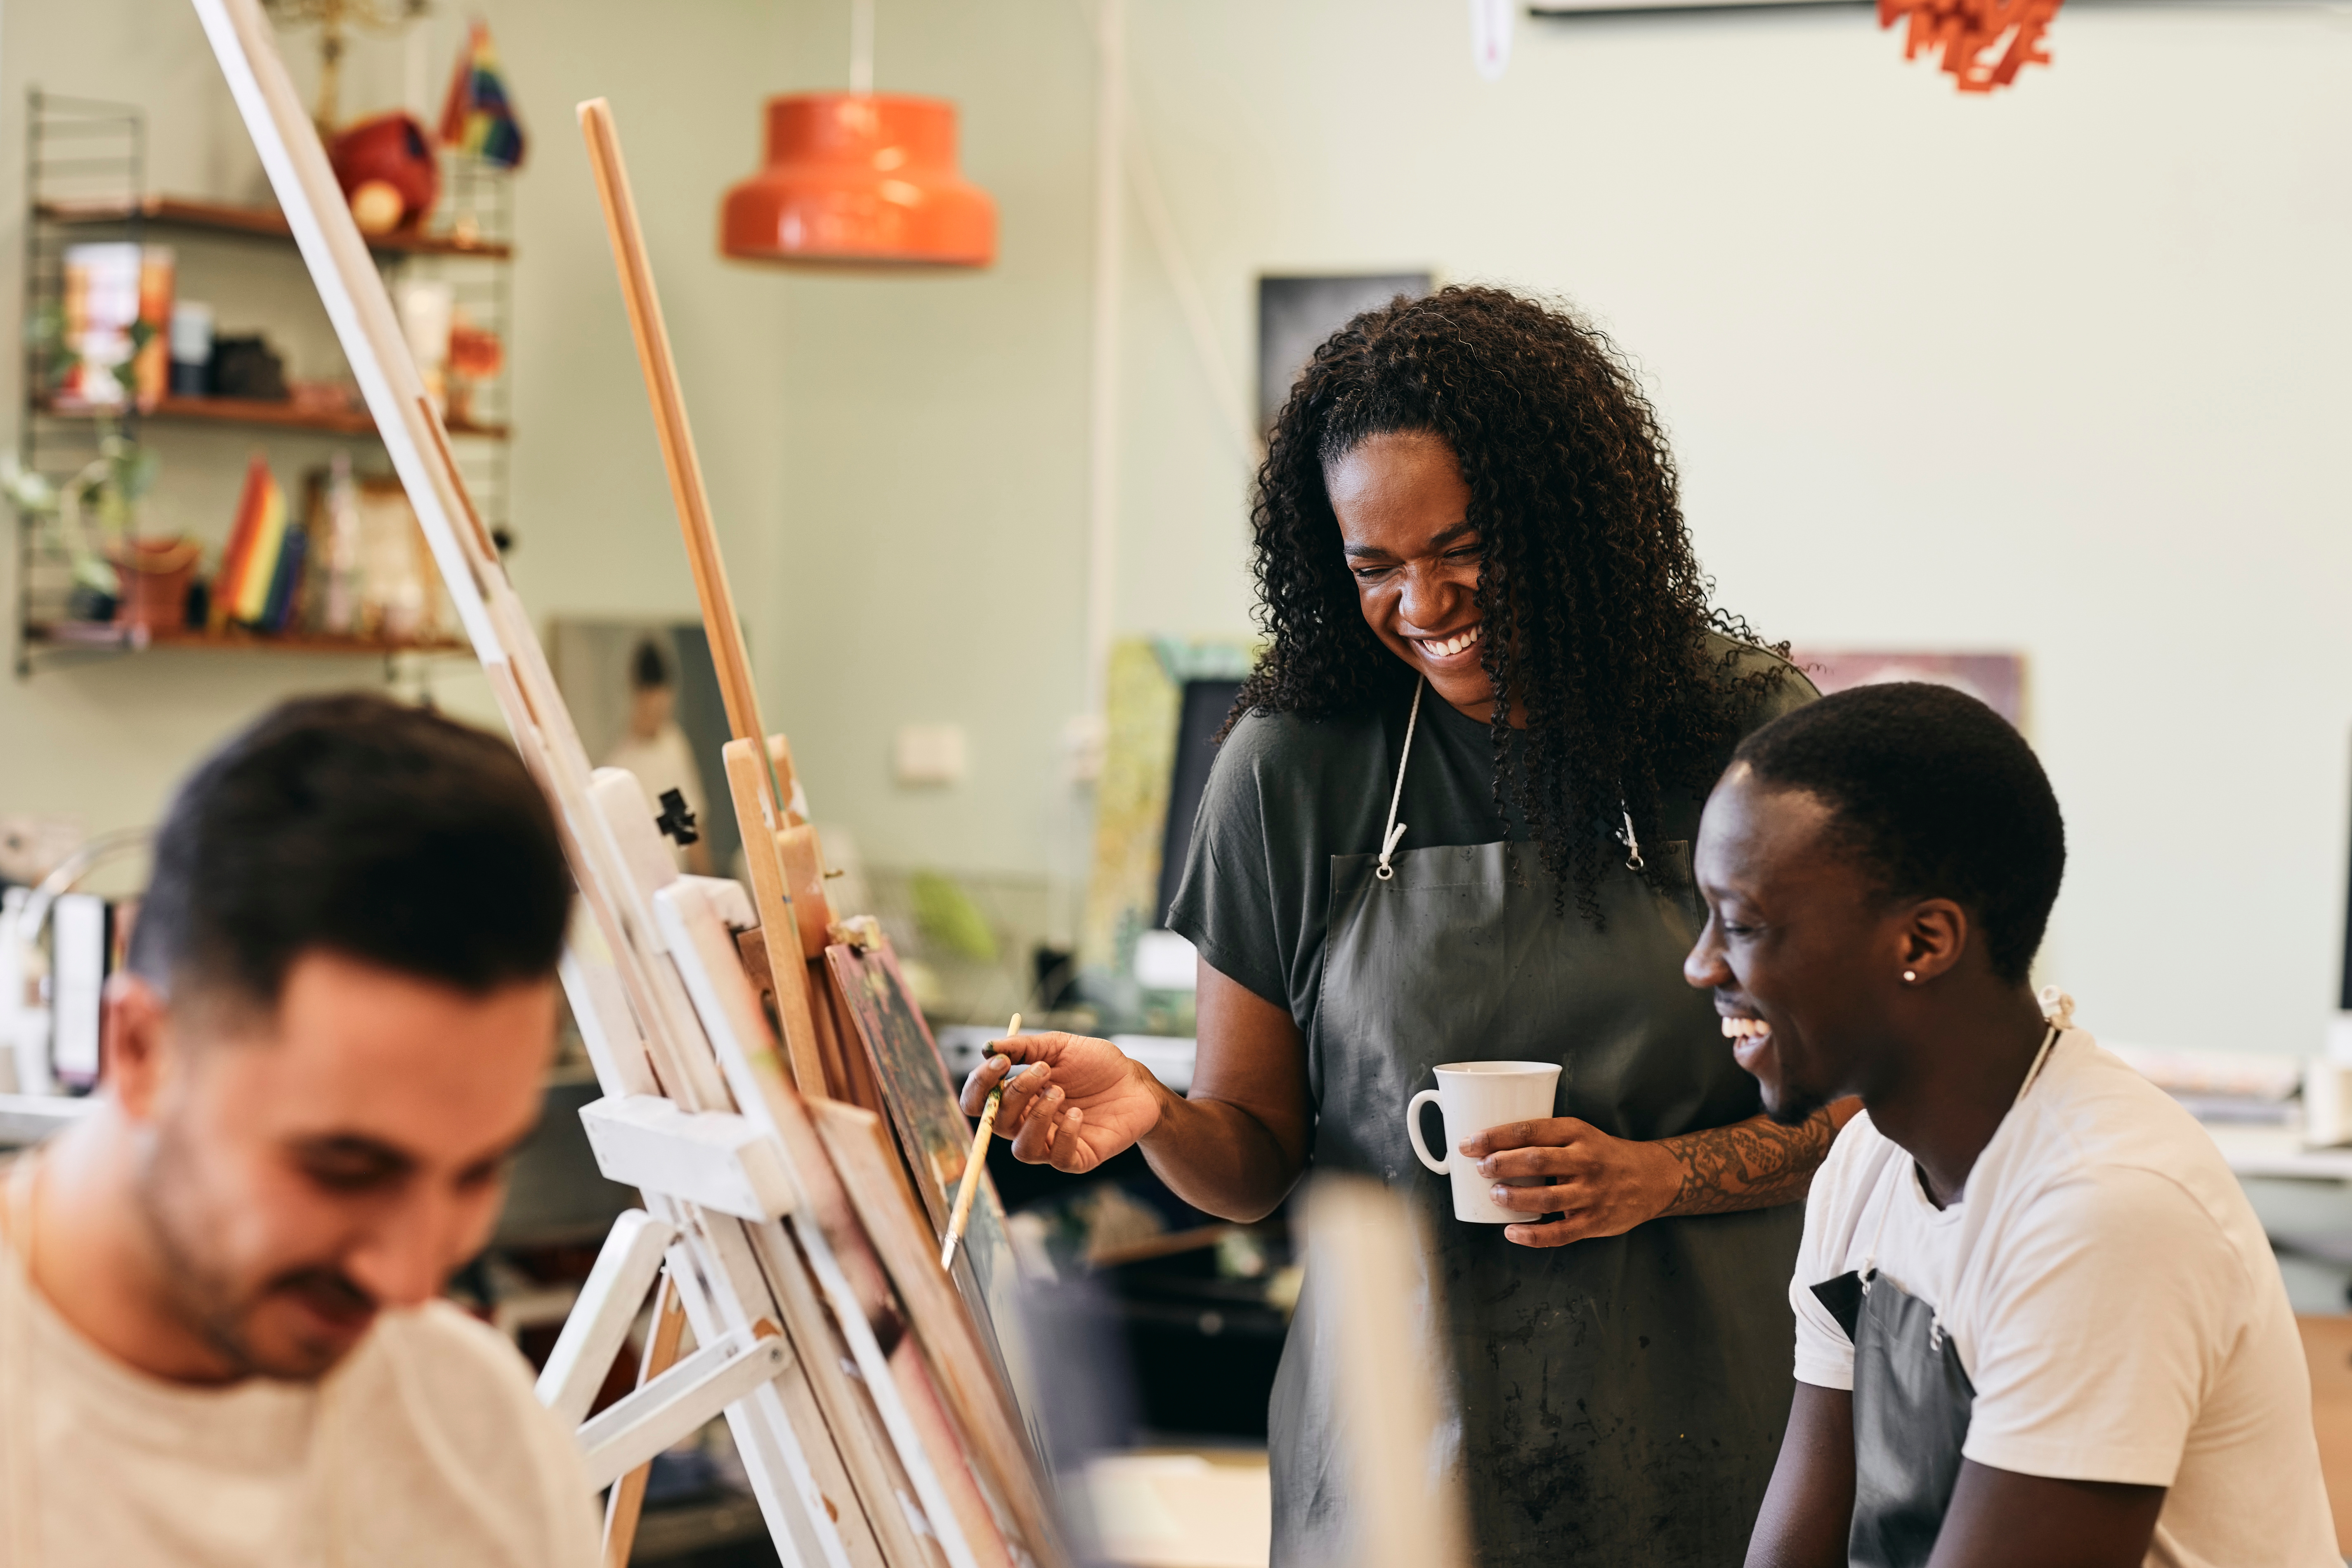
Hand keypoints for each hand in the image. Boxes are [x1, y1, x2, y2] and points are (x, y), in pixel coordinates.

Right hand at [957, 1031, 1165, 1174]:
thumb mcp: (1059, 1046)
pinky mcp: (1077, 1159)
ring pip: (1022, 1149)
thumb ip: (1024, 1047)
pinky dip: (1065, 1134)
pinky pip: (1058, 1158)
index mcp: (1018, 1098)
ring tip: (1060, 1092)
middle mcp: (1028, 1124)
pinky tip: (1078, 1112)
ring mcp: (1052, 1144)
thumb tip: (987, 1047)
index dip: (980, 1085)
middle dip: (1014, 1094)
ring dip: (1037, 1117)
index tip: (1000, 1061)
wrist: (1136, 1083)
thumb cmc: (1096, 1065)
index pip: (978, 1102)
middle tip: (1042, 1070)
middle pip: (996, 1124)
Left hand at [1457, 1117, 1678, 1247]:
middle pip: (1536, 1160)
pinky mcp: (1595, 1222)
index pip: (1530, 1130)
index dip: (1495, 1136)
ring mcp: (1591, 1193)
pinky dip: (1532, 1236)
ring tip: (1494, 1195)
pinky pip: (1560, 1233)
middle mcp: (1585, 1161)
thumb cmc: (1602, 1154)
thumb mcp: (1579, 1133)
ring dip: (1514, 1197)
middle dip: (1501, 1164)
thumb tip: (1489, 1146)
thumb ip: (1544, 1138)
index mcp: (1576, 1133)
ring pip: (1546, 1198)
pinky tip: (1511, 1232)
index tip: (1469, 1143)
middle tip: (1481, 1167)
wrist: (1651, 1178)